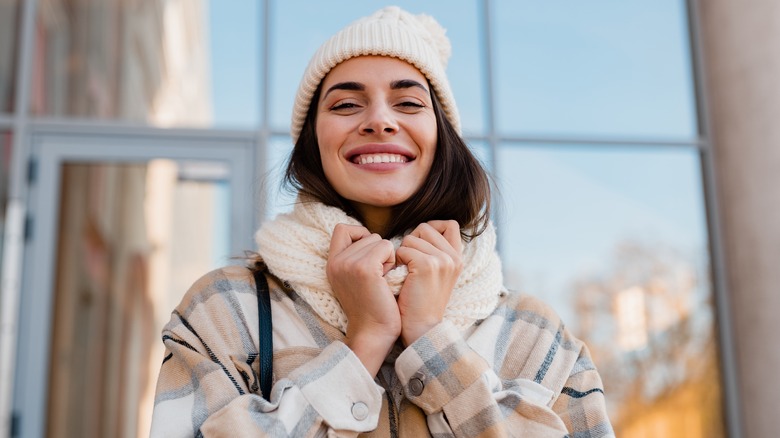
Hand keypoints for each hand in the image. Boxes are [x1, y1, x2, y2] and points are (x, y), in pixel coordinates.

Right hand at [327, 223, 400, 374]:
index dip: (360, 234)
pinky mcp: (365, 268)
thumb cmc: (372, 307)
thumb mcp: (354, 279)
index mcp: (331, 264)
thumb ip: (355, 258)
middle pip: (366, 234)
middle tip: (378, 276)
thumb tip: (370, 236)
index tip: (370, 254)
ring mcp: (349, 264)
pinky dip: (392, 260)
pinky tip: (387, 279)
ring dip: (386, 257)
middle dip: (378, 251)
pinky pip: (386, 247)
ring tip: (382, 279)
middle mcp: (336, 262)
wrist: (373, 333)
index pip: (342, 229)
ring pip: (378, 239)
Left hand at [396, 220, 462, 345]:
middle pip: (426, 227)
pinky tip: (401, 278)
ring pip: (411, 237)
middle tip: (409, 264)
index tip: (420, 245)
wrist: (420, 329)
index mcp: (458, 258)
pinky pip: (403, 249)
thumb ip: (433, 252)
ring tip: (405, 274)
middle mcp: (454, 257)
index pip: (450, 224)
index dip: (431, 228)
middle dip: (411, 241)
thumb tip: (419, 230)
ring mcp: (442, 260)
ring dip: (402, 253)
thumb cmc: (419, 302)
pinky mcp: (427, 265)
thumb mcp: (435, 274)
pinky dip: (396, 262)